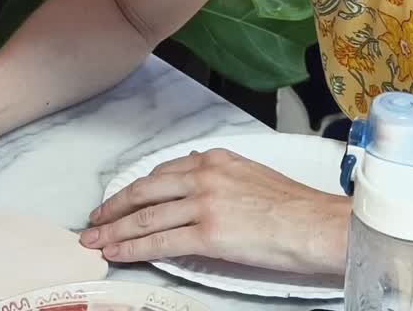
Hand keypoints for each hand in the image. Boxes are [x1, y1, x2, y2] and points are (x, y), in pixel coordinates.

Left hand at [81, 148, 349, 274]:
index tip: (121, 199)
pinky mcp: (208, 234)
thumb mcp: (252, 174)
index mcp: (214, 160)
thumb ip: (219, 176)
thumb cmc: (295, 207)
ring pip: (146, 217)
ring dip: (115, 230)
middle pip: (145, 192)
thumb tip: (194, 184)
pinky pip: (159, 241)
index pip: (162, 173)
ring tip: (95, 240)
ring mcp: (204, 204)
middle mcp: (204, 176)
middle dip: (114, 208)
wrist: (318, 224)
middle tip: (94, 220)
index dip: (135, 189)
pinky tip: (118, 252)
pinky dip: (133, 248)